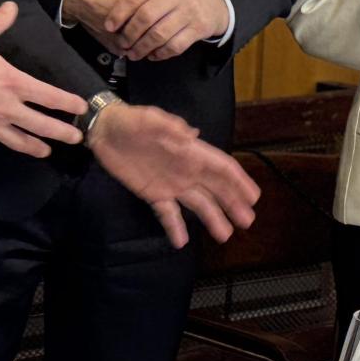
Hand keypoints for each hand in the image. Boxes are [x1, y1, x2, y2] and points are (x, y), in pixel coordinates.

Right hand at [0, 2, 86, 156]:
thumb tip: (11, 7)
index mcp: (12, 82)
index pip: (49, 95)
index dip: (68, 103)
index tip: (82, 107)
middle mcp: (7, 107)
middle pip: (42, 124)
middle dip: (63, 132)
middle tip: (78, 137)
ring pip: (20, 140)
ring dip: (37, 146)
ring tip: (47, 151)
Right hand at [63, 0, 199, 54]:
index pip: (169, 14)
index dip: (178, 15)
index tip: (183, 14)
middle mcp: (132, 18)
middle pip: (158, 33)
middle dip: (166, 34)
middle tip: (174, 31)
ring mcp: (120, 34)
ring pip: (144, 46)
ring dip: (151, 45)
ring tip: (158, 41)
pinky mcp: (110, 44)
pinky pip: (129, 52)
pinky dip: (136, 50)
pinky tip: (140, 46)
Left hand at [88, 103, 259, 247]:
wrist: (105, 131)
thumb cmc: (131, 121)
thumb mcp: (150, 118)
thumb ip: (171, 127)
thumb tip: (193, 134)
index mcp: (190, 151)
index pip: (221, 167)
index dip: (239, 181)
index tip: (254, 197)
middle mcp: (186, 170)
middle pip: (215, 189)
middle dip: (233, 204)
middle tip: (247, 222)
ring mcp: (171, 184)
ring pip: (197, 204)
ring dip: (212, 218)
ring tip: (225, 236)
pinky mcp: (152, 194)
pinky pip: (167, 213)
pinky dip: (175, 227)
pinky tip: (182, 242)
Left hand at [102, 0, 229, 61]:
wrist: (216, 0)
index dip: (119, 13)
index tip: (109, 26)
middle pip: (145, 17)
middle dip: (129, 34)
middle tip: (122, 43)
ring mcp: (189, 11)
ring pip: (159, 34)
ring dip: (142, 48)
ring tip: (133, 54)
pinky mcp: (198, 28)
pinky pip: (174, 46)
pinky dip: (161, 54)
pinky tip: (153, 55)